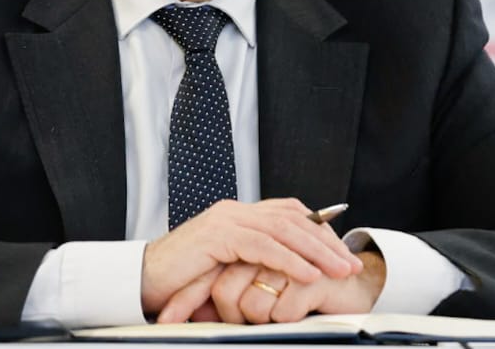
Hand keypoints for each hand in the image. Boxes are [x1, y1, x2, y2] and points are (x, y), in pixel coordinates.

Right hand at [141, 199, 361, 318]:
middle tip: (352, 263)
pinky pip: (263, 246)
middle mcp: (236, 211)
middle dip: (327, 242)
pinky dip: (290, 260)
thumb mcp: (227, 271)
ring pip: (283, 229)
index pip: (291, 214)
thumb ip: (254, 265)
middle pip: (294, 218)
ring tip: (340, 270)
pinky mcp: (217, 235)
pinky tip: (309, 274)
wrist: (141, 282)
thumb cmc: (182, 282)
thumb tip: (290, 279)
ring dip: (316, 252)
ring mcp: (226, 219)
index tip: (343, 254)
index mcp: (240, 215)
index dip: (320, 231)